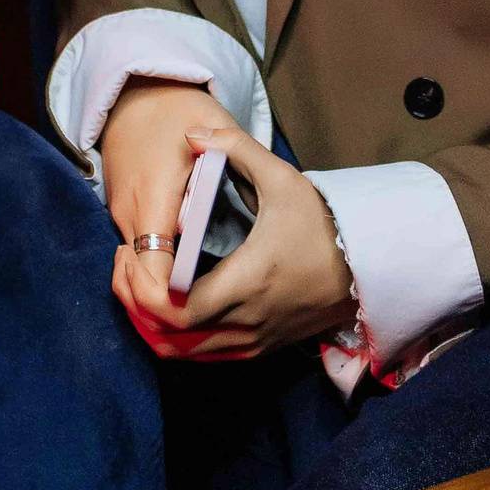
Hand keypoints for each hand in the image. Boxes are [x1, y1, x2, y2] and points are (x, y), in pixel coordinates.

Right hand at [99, 78, 226, 331]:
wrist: (132, 93)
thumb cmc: (173, 107)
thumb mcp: (209, 122)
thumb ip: (233, 151)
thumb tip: (257, 190)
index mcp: (153, 200)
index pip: (157, 275)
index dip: (181, 303)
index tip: (220, 307)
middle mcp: (131, 217)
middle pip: (145, 288)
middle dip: (178, 311)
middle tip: (226, 313)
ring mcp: (122, 220)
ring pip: (140, 280)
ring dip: (170, 297)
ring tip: (216, 305)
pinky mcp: (124, 220)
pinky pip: (141, 264)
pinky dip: (161, 281)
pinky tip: (195, 285)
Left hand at [137, 119, 354, 361]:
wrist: (365, 269)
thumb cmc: (321, 224)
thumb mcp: (282, 178)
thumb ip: (235, 149)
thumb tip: (192, 133)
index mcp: (247, 281)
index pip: (175, 310)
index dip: (139, 290)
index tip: (129, 252)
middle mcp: (246, 321)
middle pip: (166, 337)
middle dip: (132, 303)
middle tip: (124, 262)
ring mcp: (251, 342)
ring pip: (179, 354)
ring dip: (147, 323)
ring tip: (136, 280)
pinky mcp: (255, 350)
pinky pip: (200, 357)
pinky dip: (171, 337)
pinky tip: (163, 303)